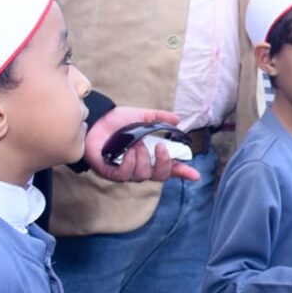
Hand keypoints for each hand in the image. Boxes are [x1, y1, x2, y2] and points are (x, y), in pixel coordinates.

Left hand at [83, 107, 200, 182]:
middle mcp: (141, 165)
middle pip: (159, 175)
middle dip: (164, 164)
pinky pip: (125, 175)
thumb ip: (160, 118)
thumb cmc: (117, 121)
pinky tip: (128, 152)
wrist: (96, 119)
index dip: (183, 172)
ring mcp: (126, 171)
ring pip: (143, 175)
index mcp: (151, 155)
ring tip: (137, 145)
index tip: (195, 175)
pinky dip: (129, 163)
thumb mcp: (142, 117)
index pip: (170, 167)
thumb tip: (177, 119)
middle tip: (161, 148)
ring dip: (143, 159)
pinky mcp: (111, 172)